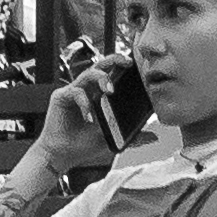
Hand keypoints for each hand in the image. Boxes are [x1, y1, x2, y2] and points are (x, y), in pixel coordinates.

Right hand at [36, 52, 130, 171]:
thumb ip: (133, 137)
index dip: (123, 66)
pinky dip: (85, 103)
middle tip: (127, 63)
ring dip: (101, 78)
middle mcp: (87, 89)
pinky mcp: (61, 97)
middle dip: (114, 60)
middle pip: (101, 65)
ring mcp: (73, 91)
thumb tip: (155, 137)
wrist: (63, 156)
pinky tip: (89, 118)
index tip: (138, 65)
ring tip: (110, 90)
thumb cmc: (85, 145)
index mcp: (99, 95)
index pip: (112, 74)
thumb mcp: (114, 139)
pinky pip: (75, 92)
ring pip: (88, 74)